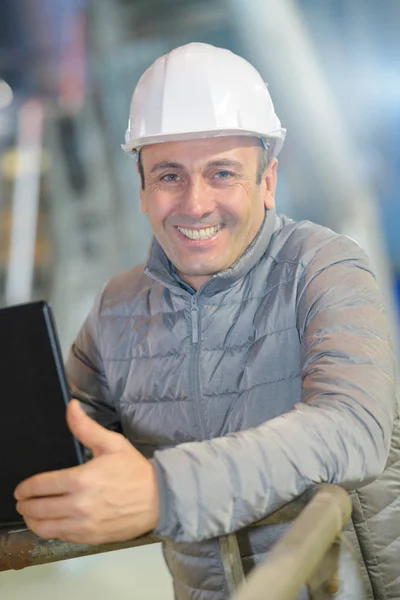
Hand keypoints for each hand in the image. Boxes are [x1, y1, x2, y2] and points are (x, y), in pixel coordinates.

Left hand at [14, 400, 158, 544]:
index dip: (26, 488)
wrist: (159, 498)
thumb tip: (71, 406)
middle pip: (39, 507)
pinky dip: (49, 531)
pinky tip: (49, 524)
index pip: (42, 485)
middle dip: (25, 504)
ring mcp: (84, 524)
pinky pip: (60, 537)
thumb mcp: (112, 443)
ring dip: (32, 520)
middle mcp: (80, 504)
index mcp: (82, 479)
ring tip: (30, 514)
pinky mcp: (90, 537)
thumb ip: (86, 427)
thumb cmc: (134, 470)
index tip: (21, 489)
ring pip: (45, 527)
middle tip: (22, 501)